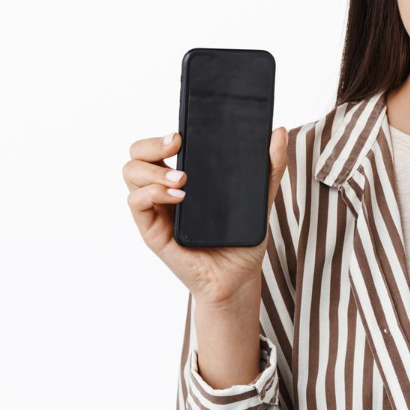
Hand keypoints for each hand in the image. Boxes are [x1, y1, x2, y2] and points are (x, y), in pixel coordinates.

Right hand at [123, 126, 288, 305]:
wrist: (239, 278)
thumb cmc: (242, 239)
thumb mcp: (260, 197)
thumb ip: (270, 166)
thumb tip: (278, 132)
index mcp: (184, 176)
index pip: (159, 146)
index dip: (162, 136)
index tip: (181, 134)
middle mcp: (164, 190)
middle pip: (137, 155)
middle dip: (151, 144)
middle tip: (176, 146)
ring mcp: (156, 209)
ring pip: (131, 174)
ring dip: (152, 170)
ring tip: (182, 179)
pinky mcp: (153, 230)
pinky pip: (136, 203)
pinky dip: (152, 193)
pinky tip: (179, 197)